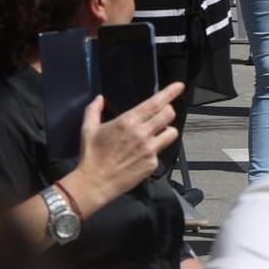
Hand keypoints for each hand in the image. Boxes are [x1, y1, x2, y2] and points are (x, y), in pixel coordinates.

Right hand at [66, 86, 182, 215]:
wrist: (95, 183)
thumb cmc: (91, 155)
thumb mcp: (88, 129)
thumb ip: (94, 110)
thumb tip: (100, 98)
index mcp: (128, 121)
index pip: (155, 103)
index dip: (170, 92)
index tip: (179, 86)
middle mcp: (142, 134)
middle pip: (169, 115)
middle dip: (167, 111)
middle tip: (161, 113)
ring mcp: (150, 149)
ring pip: (171, 132)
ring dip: (166, 130)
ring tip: (155, 134)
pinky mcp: (152, 163)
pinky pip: (161, 151)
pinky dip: (155, 150)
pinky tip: (142, 154)